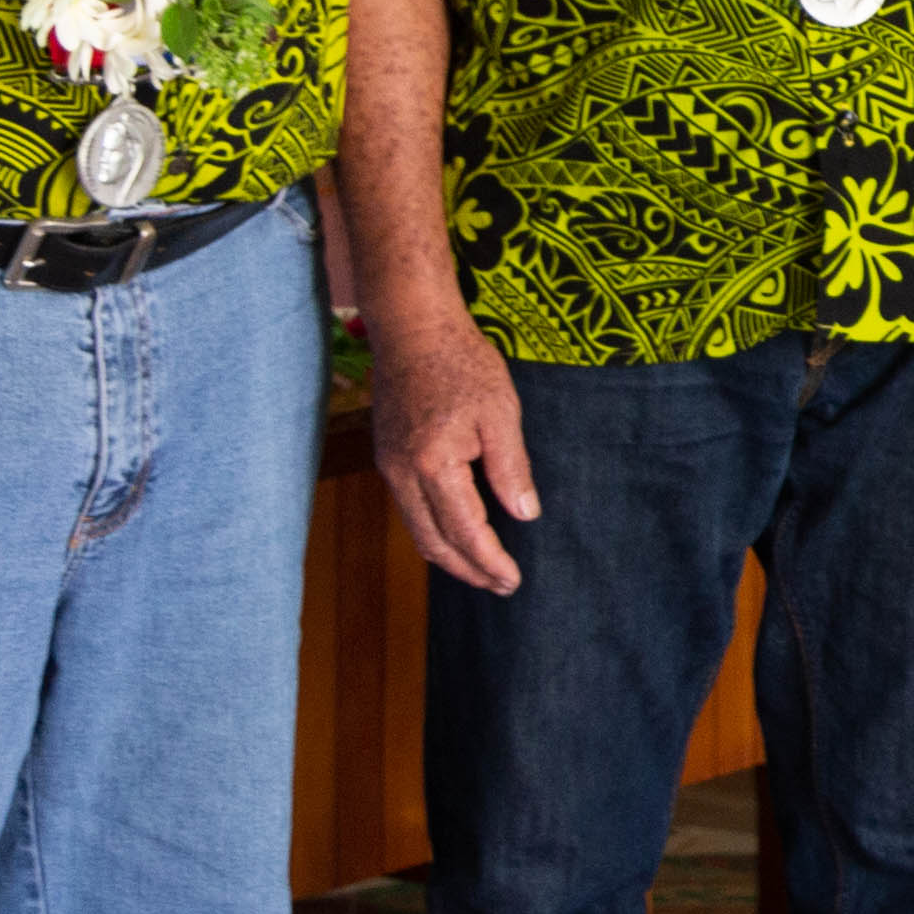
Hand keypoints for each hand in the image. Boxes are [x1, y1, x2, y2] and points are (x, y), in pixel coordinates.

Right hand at [372, 314, 539, 594]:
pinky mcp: (388, 457)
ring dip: (450, 555)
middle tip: (501, 585)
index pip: (464, 532)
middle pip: (433, 543)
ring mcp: (390, 467)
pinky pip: (410, 508)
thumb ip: (511, 468)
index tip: (512, 581)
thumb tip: (525, 514)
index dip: (489, 561)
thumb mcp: (501, 413)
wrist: (412, 329)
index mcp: (433, 465)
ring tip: (483, 569)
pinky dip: (434, 530)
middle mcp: (402, 474)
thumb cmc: (462, 363)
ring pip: (418, 529)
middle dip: (468, 570)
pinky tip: (457, 533)